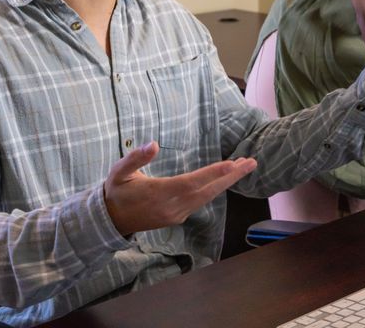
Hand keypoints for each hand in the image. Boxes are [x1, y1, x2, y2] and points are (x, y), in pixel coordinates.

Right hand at [103, 141, 256, 234]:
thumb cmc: (116, 191)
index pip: (191, 183)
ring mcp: (177, 213)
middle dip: (231, 177)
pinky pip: (202, 201)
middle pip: (208, 191)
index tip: (232, 164)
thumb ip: (135, 158)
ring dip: (227, 182)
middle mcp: (172, 206)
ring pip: (207, 196)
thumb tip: (152, 144)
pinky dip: (216, 188)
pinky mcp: (178, 216)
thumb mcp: (118, 172)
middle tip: (252, 162)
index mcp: (159, 193)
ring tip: (245, 165)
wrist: (111, 221)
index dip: (212, 173)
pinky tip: (226, 178)